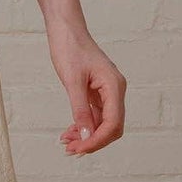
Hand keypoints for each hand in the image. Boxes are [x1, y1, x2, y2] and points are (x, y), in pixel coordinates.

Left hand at [45, 21, 125, 155]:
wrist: (66, 31)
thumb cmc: (70, 49)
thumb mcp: (72, 82)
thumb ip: (80, 110)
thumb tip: (86, 136)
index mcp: (114, 86)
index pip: (113, 123)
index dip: (97, 140)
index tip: (78, 149)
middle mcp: (115, 91)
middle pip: (112, 127)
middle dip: (93, 141)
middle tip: (70, 150)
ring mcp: (107, 92)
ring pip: (103, 123)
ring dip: (86, 136)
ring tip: (66, 143)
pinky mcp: (98, 93)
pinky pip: (95, 115)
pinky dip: (84, 126)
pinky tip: (69, 132)